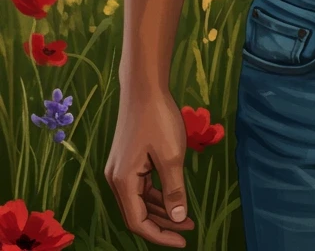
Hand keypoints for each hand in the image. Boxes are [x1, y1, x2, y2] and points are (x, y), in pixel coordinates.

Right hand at [104, 85, 195, 246]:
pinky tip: (174, 195)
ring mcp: (120, 168)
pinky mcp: (127, 159)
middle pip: (138, 214)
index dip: (160, 236)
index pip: (138, 222)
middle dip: (163, 224)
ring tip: (186, 216)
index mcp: (123, 182)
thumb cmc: (158, 119)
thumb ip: (174, 190)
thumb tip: (178, 219)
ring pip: (140, 200)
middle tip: (189, 228)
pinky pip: (141, 186)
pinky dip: (157, 193)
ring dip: (161, 209)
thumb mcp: (171, 156)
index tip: (183, 240)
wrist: (144, 87)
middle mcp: (116, 179)